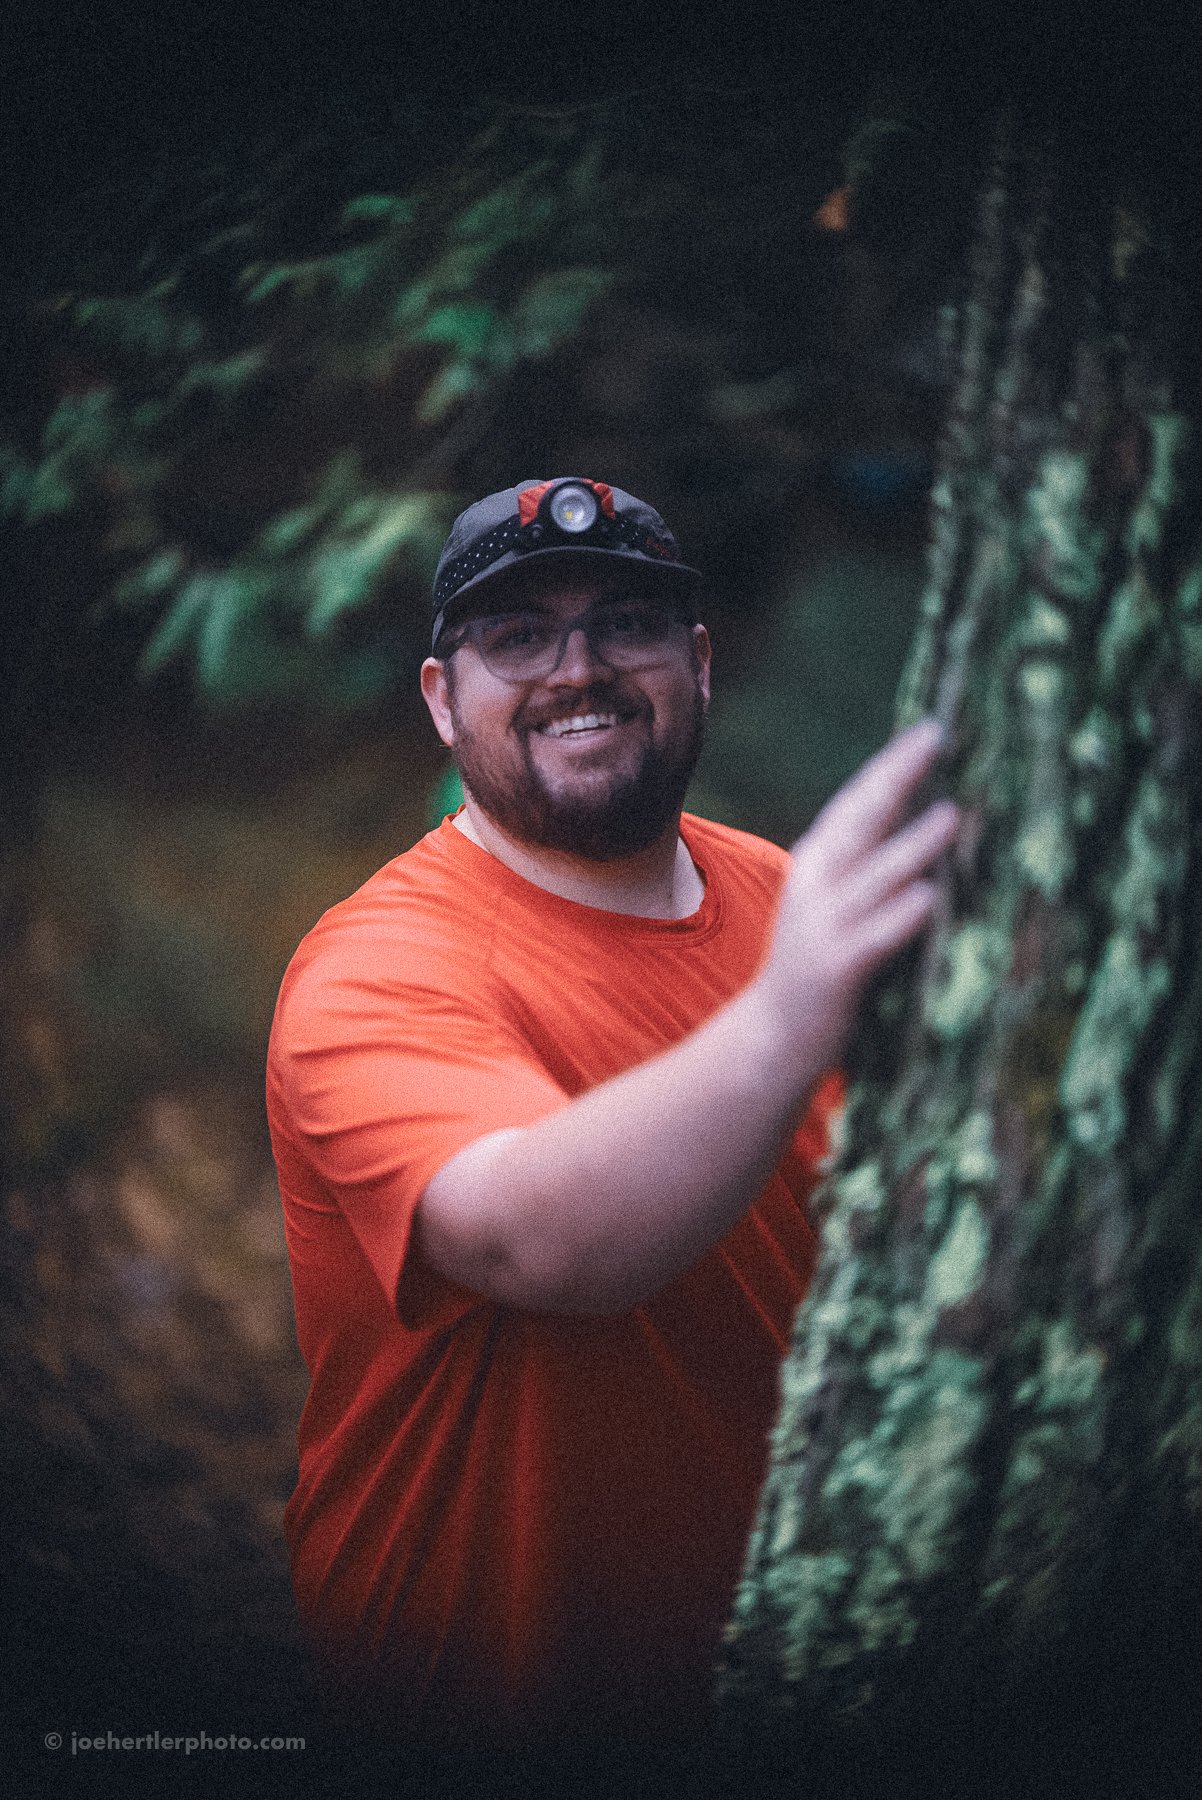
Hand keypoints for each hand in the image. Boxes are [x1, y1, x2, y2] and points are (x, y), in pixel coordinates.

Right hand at [757, 720, 957, 1069]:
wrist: (774, 1034)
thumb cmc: (820, 959)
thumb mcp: (836, 900)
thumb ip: (869, 864)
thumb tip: (931, 823)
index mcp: (818, 862)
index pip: (857, 801)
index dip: (892, 765)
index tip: (930, 730)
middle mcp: (816, 885)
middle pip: (860, 820)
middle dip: (897, 777)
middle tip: (936, 738)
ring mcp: (825, 926)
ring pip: (874, 878)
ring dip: (912, 845)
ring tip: (952, 814)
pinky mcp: (836, 969)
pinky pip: (874, 938)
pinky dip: (900, 916)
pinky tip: (929, 898)